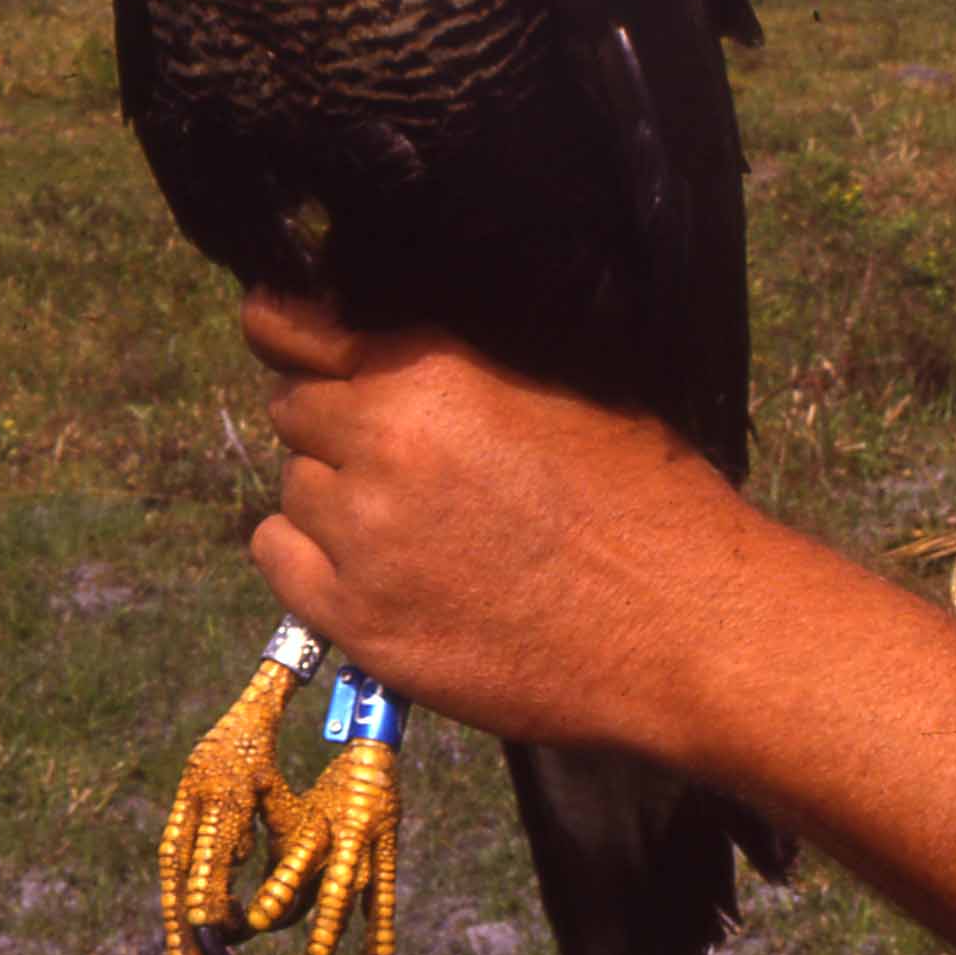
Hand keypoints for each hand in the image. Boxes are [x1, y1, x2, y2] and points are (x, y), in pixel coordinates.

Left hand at [241, 289, 729, 757]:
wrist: (681, 627)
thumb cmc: (646, 500)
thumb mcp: (558, 396)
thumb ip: (456, 376)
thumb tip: (393, 363)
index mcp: (429, 375)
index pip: (296, 332)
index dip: (281, 328)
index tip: (273, 327)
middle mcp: (377, 447)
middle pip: (291, 412)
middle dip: (328, 421)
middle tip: (380, 450)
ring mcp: (360, 541)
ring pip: (292, 490)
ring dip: (328, 494)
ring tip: (392, 519)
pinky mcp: (358, 624)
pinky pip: (279, 562)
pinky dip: (306, 555)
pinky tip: (354, 564)